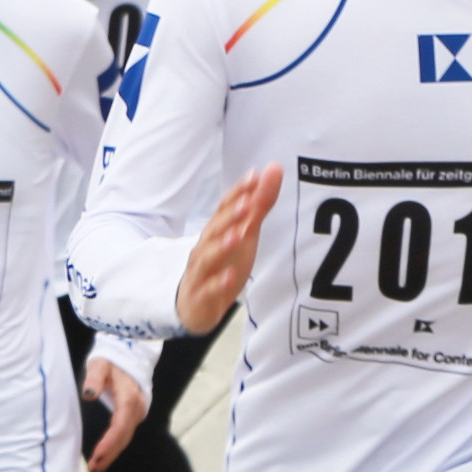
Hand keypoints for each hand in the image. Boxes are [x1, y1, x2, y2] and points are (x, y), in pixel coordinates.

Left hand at [82, 357, 148, 471]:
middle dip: (109, 454)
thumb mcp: (100, 364)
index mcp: (129, 397)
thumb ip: (94, 378)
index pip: (120, 426)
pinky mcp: (135, 413)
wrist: (129, 352)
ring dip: (112, 453)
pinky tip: (105, 455)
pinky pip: (126, 433)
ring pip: (126, 437)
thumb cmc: (111, 359)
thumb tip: (88, 394)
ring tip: (96, 468)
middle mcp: (137, 407)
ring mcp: (138, 410)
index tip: (96, 456)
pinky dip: (116, 446)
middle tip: (92, 469)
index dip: (109, 443)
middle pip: (124, 436)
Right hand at [177, 163, 281, 333]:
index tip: (254, 176)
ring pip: (209, 256)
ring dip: (222, 245)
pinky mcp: (200, 295)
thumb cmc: (223, 261)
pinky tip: (230, 276)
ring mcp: (201, 270)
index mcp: (217, 229)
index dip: (239, 192)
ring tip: (237, 235)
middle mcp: (206, 246)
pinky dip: (219, 282)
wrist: (197, 304)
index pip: (225, 206)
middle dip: (230, 215)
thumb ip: (259, 203)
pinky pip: (209, 288)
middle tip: (246, 203)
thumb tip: (274, 168)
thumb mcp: (245, 232)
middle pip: (215, 228)